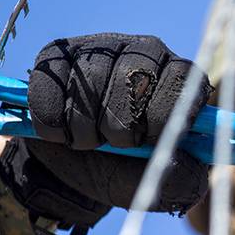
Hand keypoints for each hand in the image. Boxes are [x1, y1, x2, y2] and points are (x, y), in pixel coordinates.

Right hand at [0, 33, 212, 234]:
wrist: (73, 168)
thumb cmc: (125, 170)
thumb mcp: (158, 186)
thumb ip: (183, 180)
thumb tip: (185, 162)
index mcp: (179, 81)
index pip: (183, 80)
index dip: (161, 115)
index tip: (147, 141)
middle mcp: (144, 53)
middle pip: (133, 76)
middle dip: (119, 126)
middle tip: (115, 144)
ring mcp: (100, 48)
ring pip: (88, 80)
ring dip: (84, 128)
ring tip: (88, 141)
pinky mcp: (58, 54)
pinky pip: (49, 85)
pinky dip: (52, 122)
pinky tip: (62, 131)